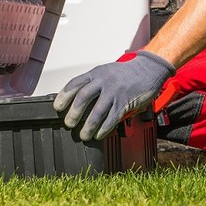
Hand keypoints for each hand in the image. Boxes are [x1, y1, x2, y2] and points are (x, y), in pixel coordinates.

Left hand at [53, 50, 174, 140]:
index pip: (75, 83)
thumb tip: (76, 101)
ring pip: (98, 111)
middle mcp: (104, 81)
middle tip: (68, 124)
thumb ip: (92, 84)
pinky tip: (98, 135)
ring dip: (88, 125)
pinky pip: (112, 118)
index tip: (57, 107)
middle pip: (84, 97)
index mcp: (96, 73)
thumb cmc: (124, 73)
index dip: (64, 96)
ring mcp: (115, 92)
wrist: (147, 69)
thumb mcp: (105, 72)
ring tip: (83, 135)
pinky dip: (103, 128)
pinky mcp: (125, 102)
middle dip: (74, 113)